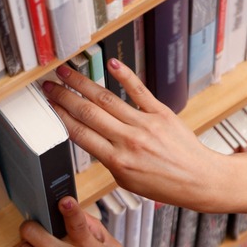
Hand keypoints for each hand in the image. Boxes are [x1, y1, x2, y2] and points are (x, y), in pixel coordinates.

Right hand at [43, 60, 226, 211]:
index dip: (60, 117)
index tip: (48, 106)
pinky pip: (139, 91)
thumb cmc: (164, 184)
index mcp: (117, 161)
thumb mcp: (126, 180)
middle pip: (88, 113)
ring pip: (107, 99)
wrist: (198, 180)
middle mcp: (129, 140)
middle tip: (49, 86)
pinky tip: (111, 63)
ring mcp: (145, 124)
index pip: (80, 134)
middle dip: (64, 97)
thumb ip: (107, 158)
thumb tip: (89, 138)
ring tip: (67, 72)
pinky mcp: (161, 113)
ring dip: (83, 83)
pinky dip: (124, 75)